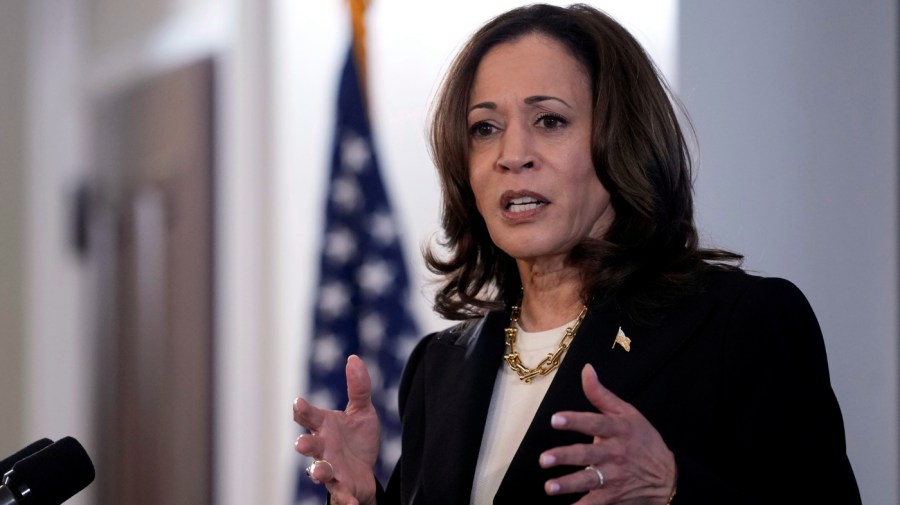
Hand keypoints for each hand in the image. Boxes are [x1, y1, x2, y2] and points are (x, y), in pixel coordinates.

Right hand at [294, 355, 380, 504]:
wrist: (366, 471)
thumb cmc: (356, 440)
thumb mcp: (362, 412)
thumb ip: (358, 388)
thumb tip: (353, 358)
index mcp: (324, 427)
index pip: (308, 416)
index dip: (302, 410)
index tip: (298, 402)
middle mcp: (323, 449)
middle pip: (309, 446)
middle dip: (305, 444)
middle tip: (301, 443)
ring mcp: (331, 470)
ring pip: (320, 472)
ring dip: (318, 472)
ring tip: (320, 472)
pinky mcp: (343, 488)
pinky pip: (341, 497)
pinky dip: (344, 501)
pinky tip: (349, 503)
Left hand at [539, 364, 676, 503]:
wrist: (667, 476)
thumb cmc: (643, 440)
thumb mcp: (627, 413)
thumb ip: (601, 394)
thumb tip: (586, 370)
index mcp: (617, 430)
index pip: (595, 423)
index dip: (575, 421)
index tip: (555, 419)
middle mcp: (615, 454)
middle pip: (588, 455)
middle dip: (566, 457)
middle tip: (544, 459)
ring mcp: (614, 477)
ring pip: (588, 481)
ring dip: (568, 485)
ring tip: (549, 487)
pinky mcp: (612, 496)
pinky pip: (594, 504)